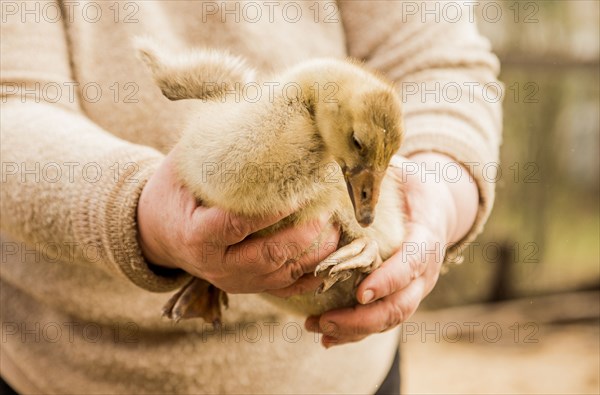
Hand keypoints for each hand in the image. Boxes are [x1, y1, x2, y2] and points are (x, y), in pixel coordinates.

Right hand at [137, 149, 339, 293]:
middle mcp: (217, 266)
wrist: (160, 233)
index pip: (238, 225)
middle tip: (328, 208)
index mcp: (197, 236)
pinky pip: (286, 289)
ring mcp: (235, 282)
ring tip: (338, 226)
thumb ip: (216, 150)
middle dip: (304, 235)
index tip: (300, 190)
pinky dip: (313, 275)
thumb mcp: (183, 167)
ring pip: (283, 275)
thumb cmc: (174, 193)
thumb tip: (259, 118)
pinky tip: (333, 255)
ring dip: (316, 253)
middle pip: (269, 257)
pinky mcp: (249, 288)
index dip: (272, 210)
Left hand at [305, 152, 478, 346]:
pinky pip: (381, 320)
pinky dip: (355, 332)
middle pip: (402, 303)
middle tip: (327, 319)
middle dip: (365, 318)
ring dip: (355, 330)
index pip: (413, 262)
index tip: (361, 292)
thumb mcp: (401, 172)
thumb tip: (344, 156)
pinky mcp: (399, 295)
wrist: (434, 206)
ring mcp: (414, 286)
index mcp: (426, 235)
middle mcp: (424, 268)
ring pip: (390, 318)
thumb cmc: (410, 186)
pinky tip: (328, 336)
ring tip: (319, 330)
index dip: (390, 279)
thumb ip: (378, 172)